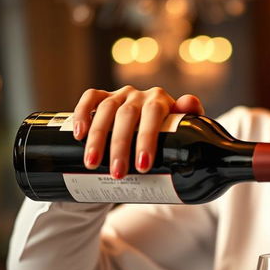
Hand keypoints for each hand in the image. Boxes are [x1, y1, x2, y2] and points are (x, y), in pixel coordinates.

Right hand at [72, 86, 204, 178]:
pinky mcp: (101, 97)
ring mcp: (119, 95)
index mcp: (161, 101)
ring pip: (105, 110)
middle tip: (118, 174)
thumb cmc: (167, 139)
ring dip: (97, 138)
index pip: (153, 115)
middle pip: (126, 117)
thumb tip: (191, 102)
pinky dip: (82, 113)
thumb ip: (191, 121)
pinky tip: (78, 134)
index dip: (146, 139)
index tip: (143, 166)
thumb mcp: (181, 135)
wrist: (148, 138)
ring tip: (93, 164)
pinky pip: (89, 98)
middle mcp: (139, 95)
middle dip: (120, 147)